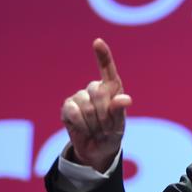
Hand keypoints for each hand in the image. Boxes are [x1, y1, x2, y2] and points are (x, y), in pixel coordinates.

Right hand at [61, 38, 131, 171]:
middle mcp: (95, 88)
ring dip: (93, 123)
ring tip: (96, 130)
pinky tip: (83, 129)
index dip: (103, 55)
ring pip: (86, 105)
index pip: (107, 69)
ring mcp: (79, 96)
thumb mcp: (120, 125)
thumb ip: (120, 111)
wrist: (97, 149)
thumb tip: (125, 99)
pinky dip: (81, 125)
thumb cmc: (112, 133)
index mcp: (112, 89)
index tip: (97, 42)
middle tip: (107, 127)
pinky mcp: (67, 106)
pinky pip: (73, 112)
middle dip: (105, 115)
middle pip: (99, 93)